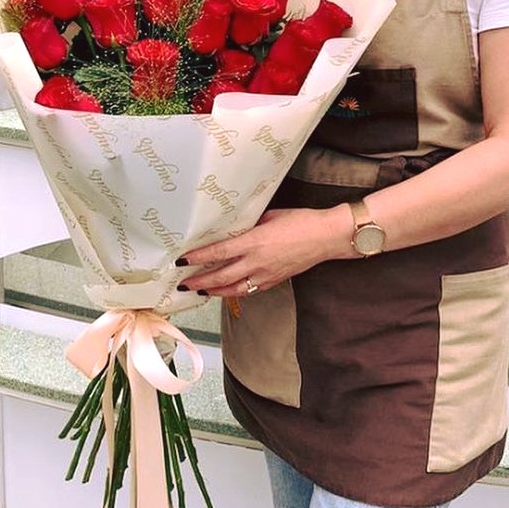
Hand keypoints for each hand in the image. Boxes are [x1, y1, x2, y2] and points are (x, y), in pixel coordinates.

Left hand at [177, 205, 349, 297]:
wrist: (326, 237)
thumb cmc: (301, 221)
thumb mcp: (270, 215)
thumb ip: (250, 225)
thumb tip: (235, 228)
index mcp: (254, 242)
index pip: (218, 252)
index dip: (198, 258)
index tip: (183, 260)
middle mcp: (257, 262)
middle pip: (221, 277)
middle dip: (199, 281)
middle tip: (184, 283)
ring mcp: (266, 275)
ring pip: (233, 289)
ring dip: (214, 291)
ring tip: (201, 290)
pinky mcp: (274, 281)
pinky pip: (249, 290)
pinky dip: (234, 291)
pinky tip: (227, 290)